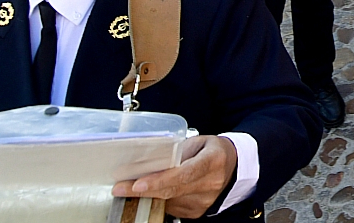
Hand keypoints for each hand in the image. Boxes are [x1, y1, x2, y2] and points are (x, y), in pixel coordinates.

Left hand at [111, 135, 236, 218]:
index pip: (184, 174)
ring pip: (169, 201)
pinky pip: (172, 208)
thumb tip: (150, 161)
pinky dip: (161, 199)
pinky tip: (157, 191)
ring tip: (133, 186)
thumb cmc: (213, 151)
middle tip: (120, 188)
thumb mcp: (199, 142)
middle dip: (142, 191)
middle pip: (172, 191)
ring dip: (149, 195)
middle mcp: (210, 183)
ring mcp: (205, 200)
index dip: (160, 180)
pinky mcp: (198, 212)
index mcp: (213, 160)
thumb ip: (178, 151)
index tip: (138, 184)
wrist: (234, 167)